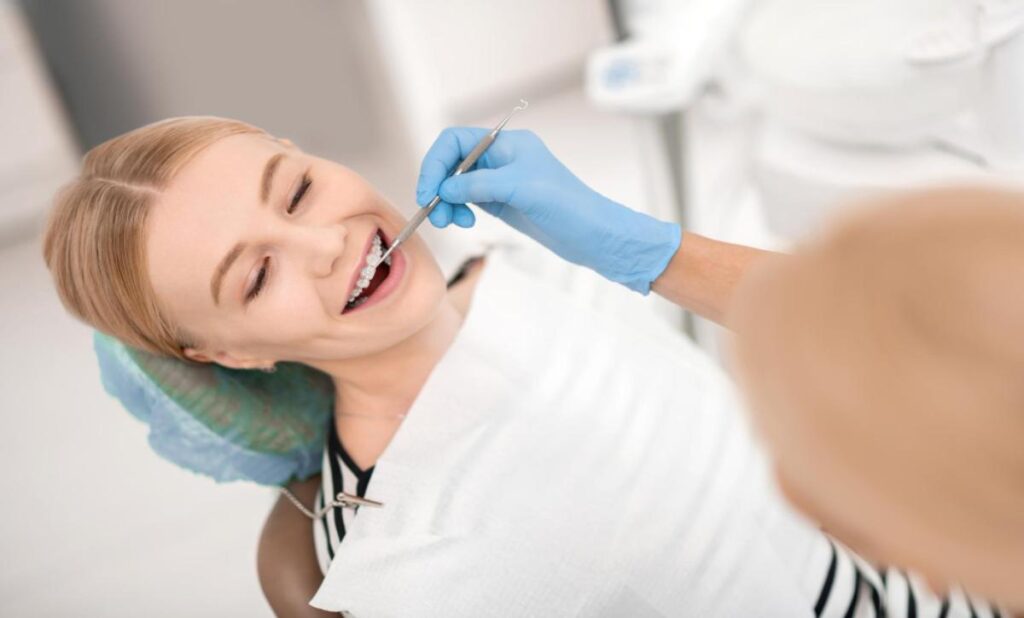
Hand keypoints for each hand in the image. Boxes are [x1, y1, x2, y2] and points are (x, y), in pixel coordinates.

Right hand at [416, 127, 680, 293]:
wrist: (592, 235)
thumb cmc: (568, 206)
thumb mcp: (521, 189)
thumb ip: (479, 185)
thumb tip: (444, 189)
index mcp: (506, 144)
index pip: (455, 140)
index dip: (435, 162)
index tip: (429, 192)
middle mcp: (499, 158)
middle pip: (451, 163)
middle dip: (438, 186)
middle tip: (434, 213)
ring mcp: (499, 181)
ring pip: (456, 184)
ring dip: (446, 202)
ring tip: (451, 222)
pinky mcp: (500, 201)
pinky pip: (467, 200)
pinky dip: (458, 210)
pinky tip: (465, 222)